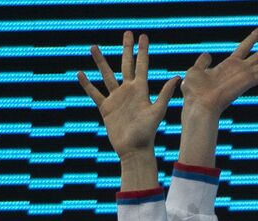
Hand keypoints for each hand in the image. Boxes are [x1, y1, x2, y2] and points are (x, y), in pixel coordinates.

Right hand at [77, 31, 179, 160]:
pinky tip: (80, 74)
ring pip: (107, 75)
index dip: (142, 51)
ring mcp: (116, 99)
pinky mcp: (106, 109)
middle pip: (126, 65)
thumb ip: (165, 94)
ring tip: (94, 47)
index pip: (142, 65)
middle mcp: (128, 91)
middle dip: (127, 49)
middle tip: (127, 33)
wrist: (134, 150)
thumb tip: (177, 77)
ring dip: (100, 61)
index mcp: (141, 90)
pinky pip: (95, 94)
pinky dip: (87, 84)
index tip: (142, 36)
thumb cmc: (147, 134)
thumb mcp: (157, 112)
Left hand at [181, 26, 257, 116]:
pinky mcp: (245, 83)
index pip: (245, 47)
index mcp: (228, 65)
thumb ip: (203, 62)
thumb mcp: (196, 70)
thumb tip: (207, 55)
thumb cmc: (194, 92)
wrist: (198, 104)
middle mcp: (239, 70)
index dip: (255, 37)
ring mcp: (243, 76)